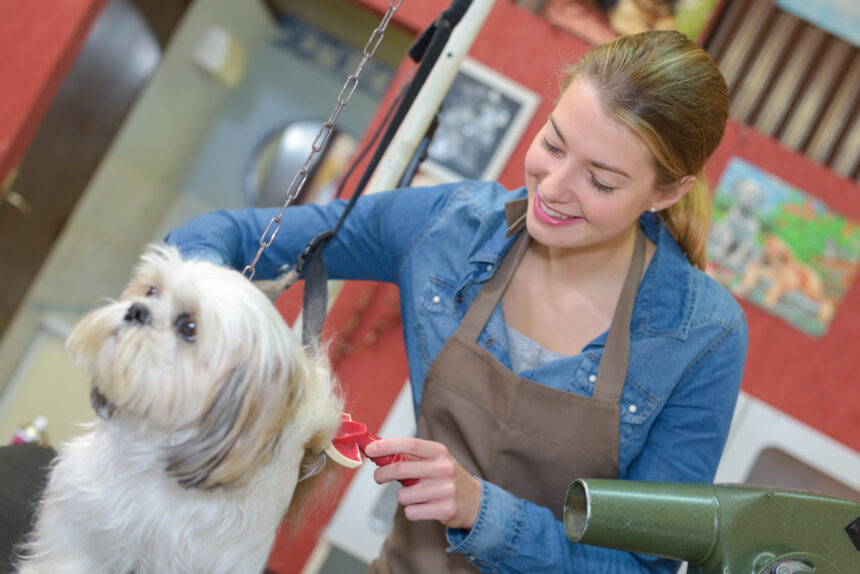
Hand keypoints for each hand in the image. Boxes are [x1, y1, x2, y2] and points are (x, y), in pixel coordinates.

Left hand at [365, 437, 481, 529]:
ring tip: (415, 495)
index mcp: (439, 452)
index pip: (410, 444)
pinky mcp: (445, 509)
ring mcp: (445, 490)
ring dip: (402, 496)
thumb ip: (409, 456)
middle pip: (401, 470)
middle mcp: (444, 468)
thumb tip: (377, 451)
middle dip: (382, 474)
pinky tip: (423, 507)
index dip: (387, 446)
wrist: (475, 501)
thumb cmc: (447, 477)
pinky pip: (411, 512)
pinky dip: (411, 511)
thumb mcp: (434, 460)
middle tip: (378, 476)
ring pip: (404, 495)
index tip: (370, 449)